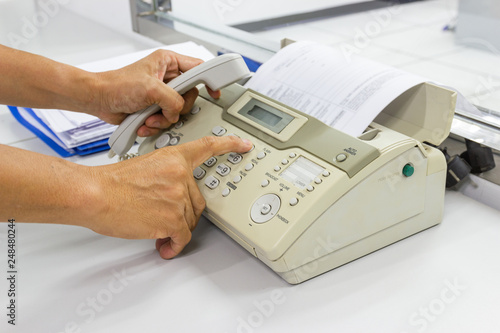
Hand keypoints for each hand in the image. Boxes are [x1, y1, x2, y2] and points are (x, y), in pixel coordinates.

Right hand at [88, 136, 251, 258]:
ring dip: (175, 229)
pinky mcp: (172, 219)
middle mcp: (180, 176)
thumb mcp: (145, 166)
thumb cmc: (112, 182)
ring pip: (189, 220)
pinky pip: (182, 237)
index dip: (230, 145)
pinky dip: (174, 245)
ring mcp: (178, 198)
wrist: (95, 194)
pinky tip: (165, 247)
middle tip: (166, 217)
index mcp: (174, 158)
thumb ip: (166, 176)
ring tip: (155, 230)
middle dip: (184, 212)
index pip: (207, 147)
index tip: (244, 145)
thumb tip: (172, 196)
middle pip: (197, 200)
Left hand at [92, 50, 220, 136]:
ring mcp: (162, 95)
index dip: (209, 80)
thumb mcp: (151, 88)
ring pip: (178, 112)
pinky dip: (155, 125)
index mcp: (169, 62)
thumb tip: (178, 111)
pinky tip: (144, 122)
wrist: (98, 100)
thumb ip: (173, 99)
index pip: (198, 68)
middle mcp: (168, 78)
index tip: (215, 92)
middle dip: (176, 108)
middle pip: (190, 96)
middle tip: (164, 108)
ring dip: (163, 120)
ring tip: (148, 117)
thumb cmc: (117, 85)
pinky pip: (167, 121)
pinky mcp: (155, 108)